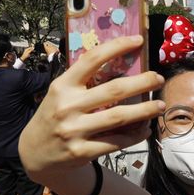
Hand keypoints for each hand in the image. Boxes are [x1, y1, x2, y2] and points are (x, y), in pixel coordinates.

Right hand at [18, 35, 164, 185]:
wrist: (34, 153)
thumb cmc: (54, 116)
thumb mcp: (60, 94)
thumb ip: (83, 82)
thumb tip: (122, 66)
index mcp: (63, 85)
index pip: (93, 59)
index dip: (117, 47)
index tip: (138, 41)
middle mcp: (68, 105)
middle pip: (114, 90)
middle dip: (142, 83)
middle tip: (158, 79)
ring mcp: (74, 130)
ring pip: (119, 117)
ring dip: (145, 110)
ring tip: (160, 105)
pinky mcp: (81, 152)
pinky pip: (116, 142)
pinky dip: (135, 135)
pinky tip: (145, 129)